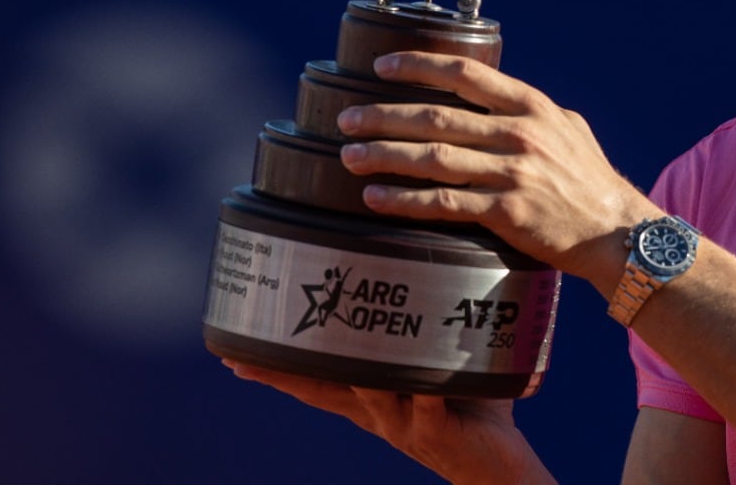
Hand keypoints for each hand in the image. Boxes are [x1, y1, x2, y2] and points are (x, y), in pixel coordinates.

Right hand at [222, 360, 553, 483]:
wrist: (499, 466)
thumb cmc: (477, 410)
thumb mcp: (444, 367)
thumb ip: (434, 330)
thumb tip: (438, 271)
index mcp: (373, 398)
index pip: (318, 379)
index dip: (279, 366)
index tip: (236, 350)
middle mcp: (378, 412)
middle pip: (323, 388)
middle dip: (286, 370)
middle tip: (244, 354)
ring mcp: (402, 422)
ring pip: (369, 390)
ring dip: (355, 367)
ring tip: (335, 338)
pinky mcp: (435, 429)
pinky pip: (425, 405)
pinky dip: (420, 390)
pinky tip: (417, 380)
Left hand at [336, 52, 658, 288]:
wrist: (617, 233)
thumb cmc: (591, 181)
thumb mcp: (569, 129)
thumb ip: (529, 112)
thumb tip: (493, 99)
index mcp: (532, 106)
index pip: (466, 73)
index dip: (419, 66)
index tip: (381, 67)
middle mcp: (520, 134)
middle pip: (437, 117)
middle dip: (384, 115)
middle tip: (347, 119)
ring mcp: (513, 173)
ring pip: (433, 158)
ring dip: (384, 155)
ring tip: (349, 156)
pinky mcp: (506, 213)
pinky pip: (443, 203)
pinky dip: (405, 199)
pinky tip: (376, 196)